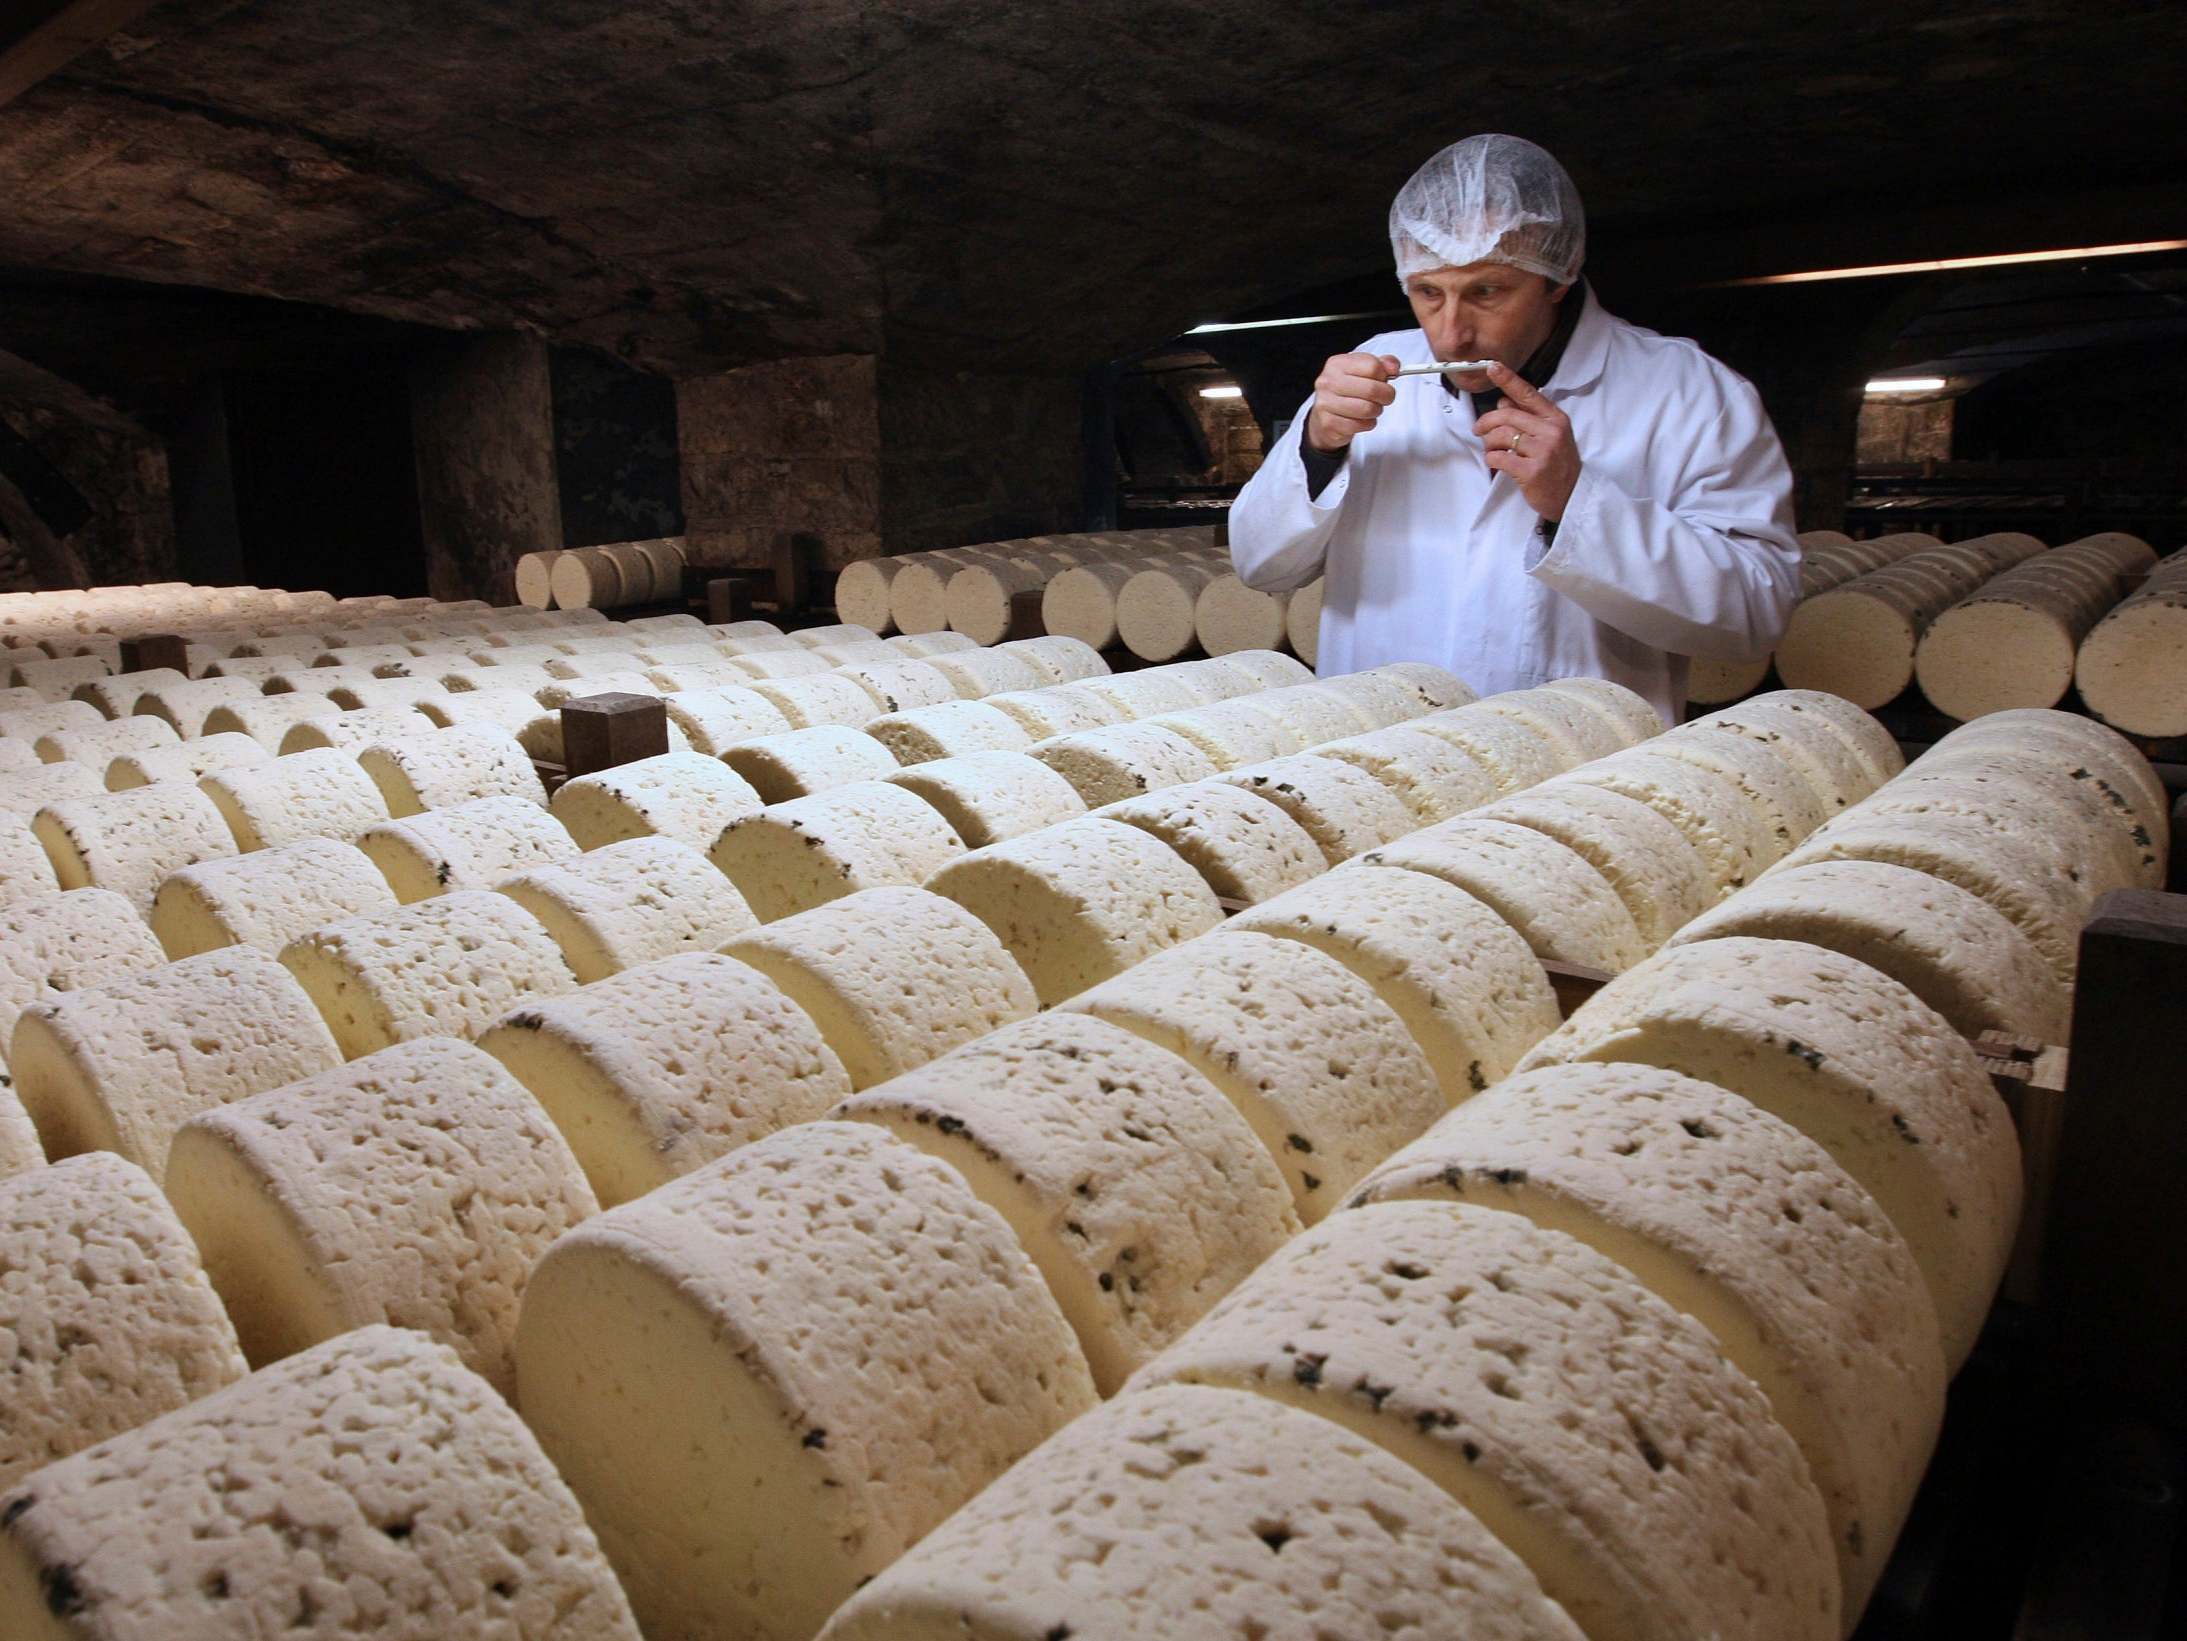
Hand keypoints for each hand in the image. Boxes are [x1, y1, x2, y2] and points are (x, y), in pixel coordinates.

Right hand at [1305, 352, 1400, 452]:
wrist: (1323, 415)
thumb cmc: (1348, 390)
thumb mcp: (1363, 371)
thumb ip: (1383, 364)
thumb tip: (1394, 368)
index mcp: (1337, 364)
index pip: (1372, 366)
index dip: (1384, 375)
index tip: (1382, 380)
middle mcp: (1328, 381)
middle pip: (1371, 389)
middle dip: (1386, 396)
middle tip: (1385, 398)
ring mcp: (1326, 403)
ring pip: (1367, 409)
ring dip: (1376, 411)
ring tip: (1372, 408)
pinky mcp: (1328, 423)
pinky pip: (1360, 425)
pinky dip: (1368, 424)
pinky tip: (1363, 420)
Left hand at [1475, 362, 1581, 521]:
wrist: (1572, 496)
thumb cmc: (1558, 465)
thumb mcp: (1550, 436)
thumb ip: (1528, 417)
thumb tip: (1504, 401)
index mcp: (1556, 419)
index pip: (1528, 393)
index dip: (1508, 379)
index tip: (1492, 367)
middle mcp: (1551, 431)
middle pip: (1507, 415)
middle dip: (1486, 421)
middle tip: (1478, 429)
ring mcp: (1542, 451)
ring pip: (1500, 435)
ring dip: (1488, 443)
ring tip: (1491, 449)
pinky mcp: (1532, 471)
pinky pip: (1499, 457)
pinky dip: (1491, 459)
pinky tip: (1496, 462)